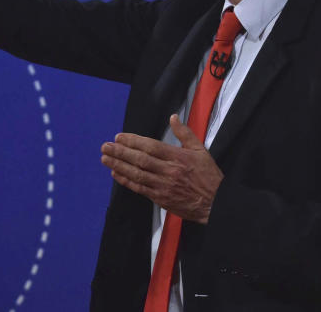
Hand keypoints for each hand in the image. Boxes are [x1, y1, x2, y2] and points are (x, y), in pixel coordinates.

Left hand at [101, 114, 223, 223]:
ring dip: (119, 165)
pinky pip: (140, 188)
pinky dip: (126, 181)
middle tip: (106, 146)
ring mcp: (163, 186)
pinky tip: (116, 174)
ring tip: (105, 158)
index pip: (151, 146)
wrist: (215, 203)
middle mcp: (169, 171)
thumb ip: (185, 133)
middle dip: (121, 152)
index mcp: (178, 157)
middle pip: (140, 159)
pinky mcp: (160, 198)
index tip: (120, 137)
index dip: (133, 141)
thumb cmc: (208, 176)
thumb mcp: (200, 150)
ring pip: (137, 174)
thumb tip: (173, 117)